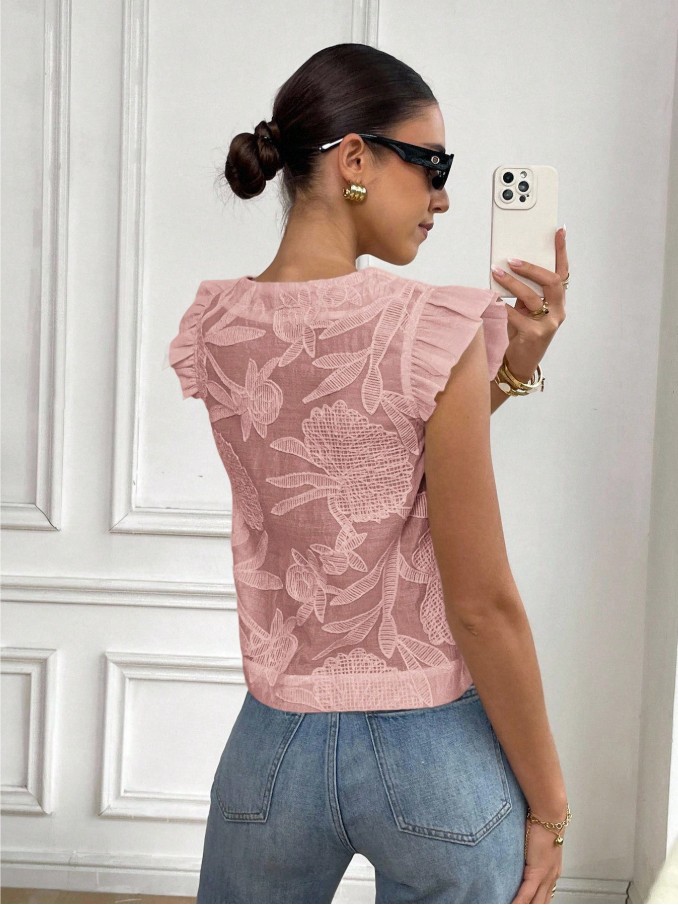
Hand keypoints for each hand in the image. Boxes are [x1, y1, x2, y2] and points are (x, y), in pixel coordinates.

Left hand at [491, 228, 568, 382]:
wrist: (519, 363)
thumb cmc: (521, 331)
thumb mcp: (526, 309)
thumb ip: (526, 291)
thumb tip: (510, 266)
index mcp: (557, 301)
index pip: (563, 272)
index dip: (561, 252)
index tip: (559, 231)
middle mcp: (558, 311)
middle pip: (552, 282)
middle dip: (532, 268)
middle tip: (513, 259)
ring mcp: (548, 324)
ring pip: (532, 298)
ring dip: (513, 283)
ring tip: (497, 273)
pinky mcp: (535, 335)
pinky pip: (517, 316)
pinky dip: (504, 306)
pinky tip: (493, 300)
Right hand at [511, 819, 564, 903]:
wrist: (549, 815)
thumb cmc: (542, 823)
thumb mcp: (538, 844)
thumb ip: (531, 856)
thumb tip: (522, 858)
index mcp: (552, 871)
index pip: (544, 896)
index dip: (536, 903)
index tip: (529, 904)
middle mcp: (551, 877)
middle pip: (542, 903)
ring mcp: (545, 877)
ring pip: (536, 902)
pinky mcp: (537, 872)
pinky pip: (526, 894)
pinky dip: (518, 902)